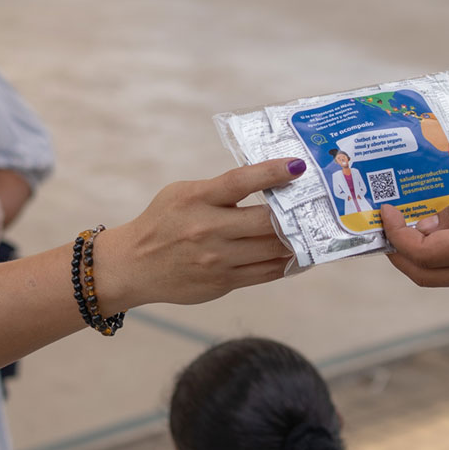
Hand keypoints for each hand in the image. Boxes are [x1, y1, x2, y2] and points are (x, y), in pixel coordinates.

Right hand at [91, 159, 301, 312]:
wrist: (133, 265)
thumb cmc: (162, 222)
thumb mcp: (183, 193)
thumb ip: (220, 190)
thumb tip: (268, 186)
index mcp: (197, 199)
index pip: (240, 181)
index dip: (272, 172)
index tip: (297, 166)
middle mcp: (208, 229)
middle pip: (266, 220)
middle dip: (294, 213)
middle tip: (315, 204)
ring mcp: (217, 259)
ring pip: (272, 249)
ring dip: (297, 240)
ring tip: (314, 230)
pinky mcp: (222, 282)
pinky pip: (265, 273)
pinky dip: (286, 263)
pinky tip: (299, 255)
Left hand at [381, 162, 448, 287]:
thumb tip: (422, 228)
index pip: (424, 253)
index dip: (396, 235)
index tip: (385, 211)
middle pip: (427, 277)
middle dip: (397, 255)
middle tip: (383, 227)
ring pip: (443, 277)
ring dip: (416, 257)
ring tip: (402, 226)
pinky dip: (439, 254)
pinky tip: (433, 229)